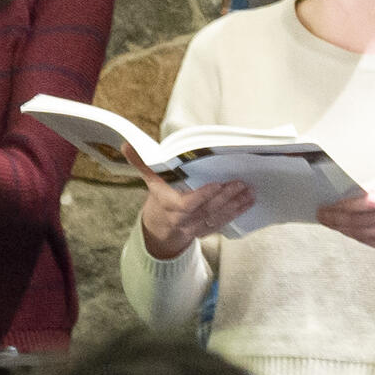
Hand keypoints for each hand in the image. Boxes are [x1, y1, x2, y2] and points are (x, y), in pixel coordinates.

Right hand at [134, 151, 253, 260]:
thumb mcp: (150, 181)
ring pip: (218, 217)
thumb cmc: (159, 198)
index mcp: (170, 206)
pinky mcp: (207, 229)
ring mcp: (197, 227)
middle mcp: (184, 220)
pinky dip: (237, 212)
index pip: (187, 204)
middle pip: (207, 209)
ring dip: (235, 205)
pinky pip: (223, 222)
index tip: (217, 184)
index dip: (203, 196)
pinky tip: (248, 202)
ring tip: (249, 192)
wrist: (160, 228)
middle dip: (225, 197)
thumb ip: (141, 163)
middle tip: (241, 183)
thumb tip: (125, 145)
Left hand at [316, 182, 374, 260]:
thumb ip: (367, 192)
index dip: (344, 204)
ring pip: (360, 232)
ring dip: (340, 227)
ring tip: (326, 221)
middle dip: (336, 217)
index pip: (366, 202)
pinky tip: (341, 229)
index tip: (327, 203)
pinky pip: (365, 241)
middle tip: (321, 214)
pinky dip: (350, 234)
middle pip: (359, 219)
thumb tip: (339, 197)